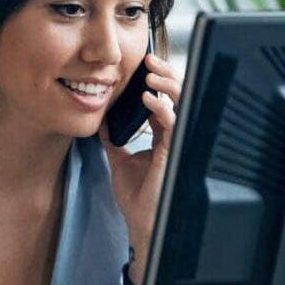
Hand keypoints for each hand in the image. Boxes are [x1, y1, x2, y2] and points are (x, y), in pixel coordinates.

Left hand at [99, 53, 181, 284]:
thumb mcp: (119, 161)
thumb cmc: (137, 197)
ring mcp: (176, 144)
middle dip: (167, 73)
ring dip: (168, 84)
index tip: (142, 65)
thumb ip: (114, 140)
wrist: (143, 225)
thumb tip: (102, 119)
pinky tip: (148, 99)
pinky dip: (163, 108)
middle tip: (150, 59)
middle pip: (179, 96)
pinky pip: (174, 124)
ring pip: (183, 104)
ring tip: (151, 73)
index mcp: (163, 136)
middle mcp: (173, 137)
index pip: (165, 99)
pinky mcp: (174, 154)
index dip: (157, 80)